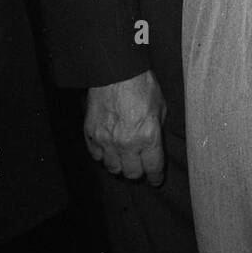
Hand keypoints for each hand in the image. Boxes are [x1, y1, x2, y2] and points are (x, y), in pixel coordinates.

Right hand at [84, 71, 166, 185]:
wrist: (116, 72)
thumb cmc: (142, 85)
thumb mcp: (160, 106)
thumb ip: (158, 128)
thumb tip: (155, 142)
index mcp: (148, 136)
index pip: (153, 167)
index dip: (155, 177)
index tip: (155, 180)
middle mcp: (126, 144)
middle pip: (131, 173)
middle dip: (138, 172)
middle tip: (141, 167)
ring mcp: (106, 141)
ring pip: (112, 168)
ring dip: (120, 165)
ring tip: (124, 158)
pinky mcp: (91, 135)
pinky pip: (96, 155)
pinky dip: (103, 155)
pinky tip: (109, 149)